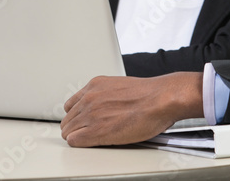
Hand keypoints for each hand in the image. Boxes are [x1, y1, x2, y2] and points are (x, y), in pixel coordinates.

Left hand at [61, 72, 203, 146]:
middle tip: (84, 133)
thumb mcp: (121, 86)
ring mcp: (91, 114)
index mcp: (95, 85)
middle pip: (68, 118)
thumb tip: (106, 106)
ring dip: (76, 136)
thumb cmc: (150, 95)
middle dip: (75, 127)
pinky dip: (79, 144)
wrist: (160, 99)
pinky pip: (74, 140)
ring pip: (68, 130)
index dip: (77, 115)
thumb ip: (107, 94)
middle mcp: (90, 98)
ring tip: (87, 140)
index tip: (82, 121)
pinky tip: (89, 144)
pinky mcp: (97, 130)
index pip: (71, 104)